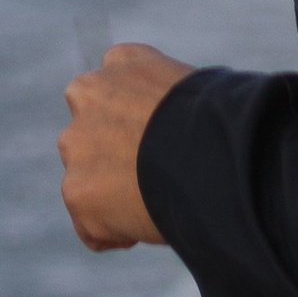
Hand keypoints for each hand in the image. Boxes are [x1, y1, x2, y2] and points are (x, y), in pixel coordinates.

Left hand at [58, 41, 188, 250]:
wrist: (209, 156)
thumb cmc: (221, 127)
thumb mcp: (197, 96)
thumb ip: (169, 105)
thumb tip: (181, 130)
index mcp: (123, 62)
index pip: (113, 90)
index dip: (135, 123)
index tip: (157, 144)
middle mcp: (88, 93)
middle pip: (90, 134)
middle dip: (111, 158)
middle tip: (151, 180)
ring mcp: (76, 142)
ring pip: (87, 180)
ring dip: (111, 197)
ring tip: (155, 205)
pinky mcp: (76, 190)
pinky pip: (91, 226)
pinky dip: (115, 234)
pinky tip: (148, 227)